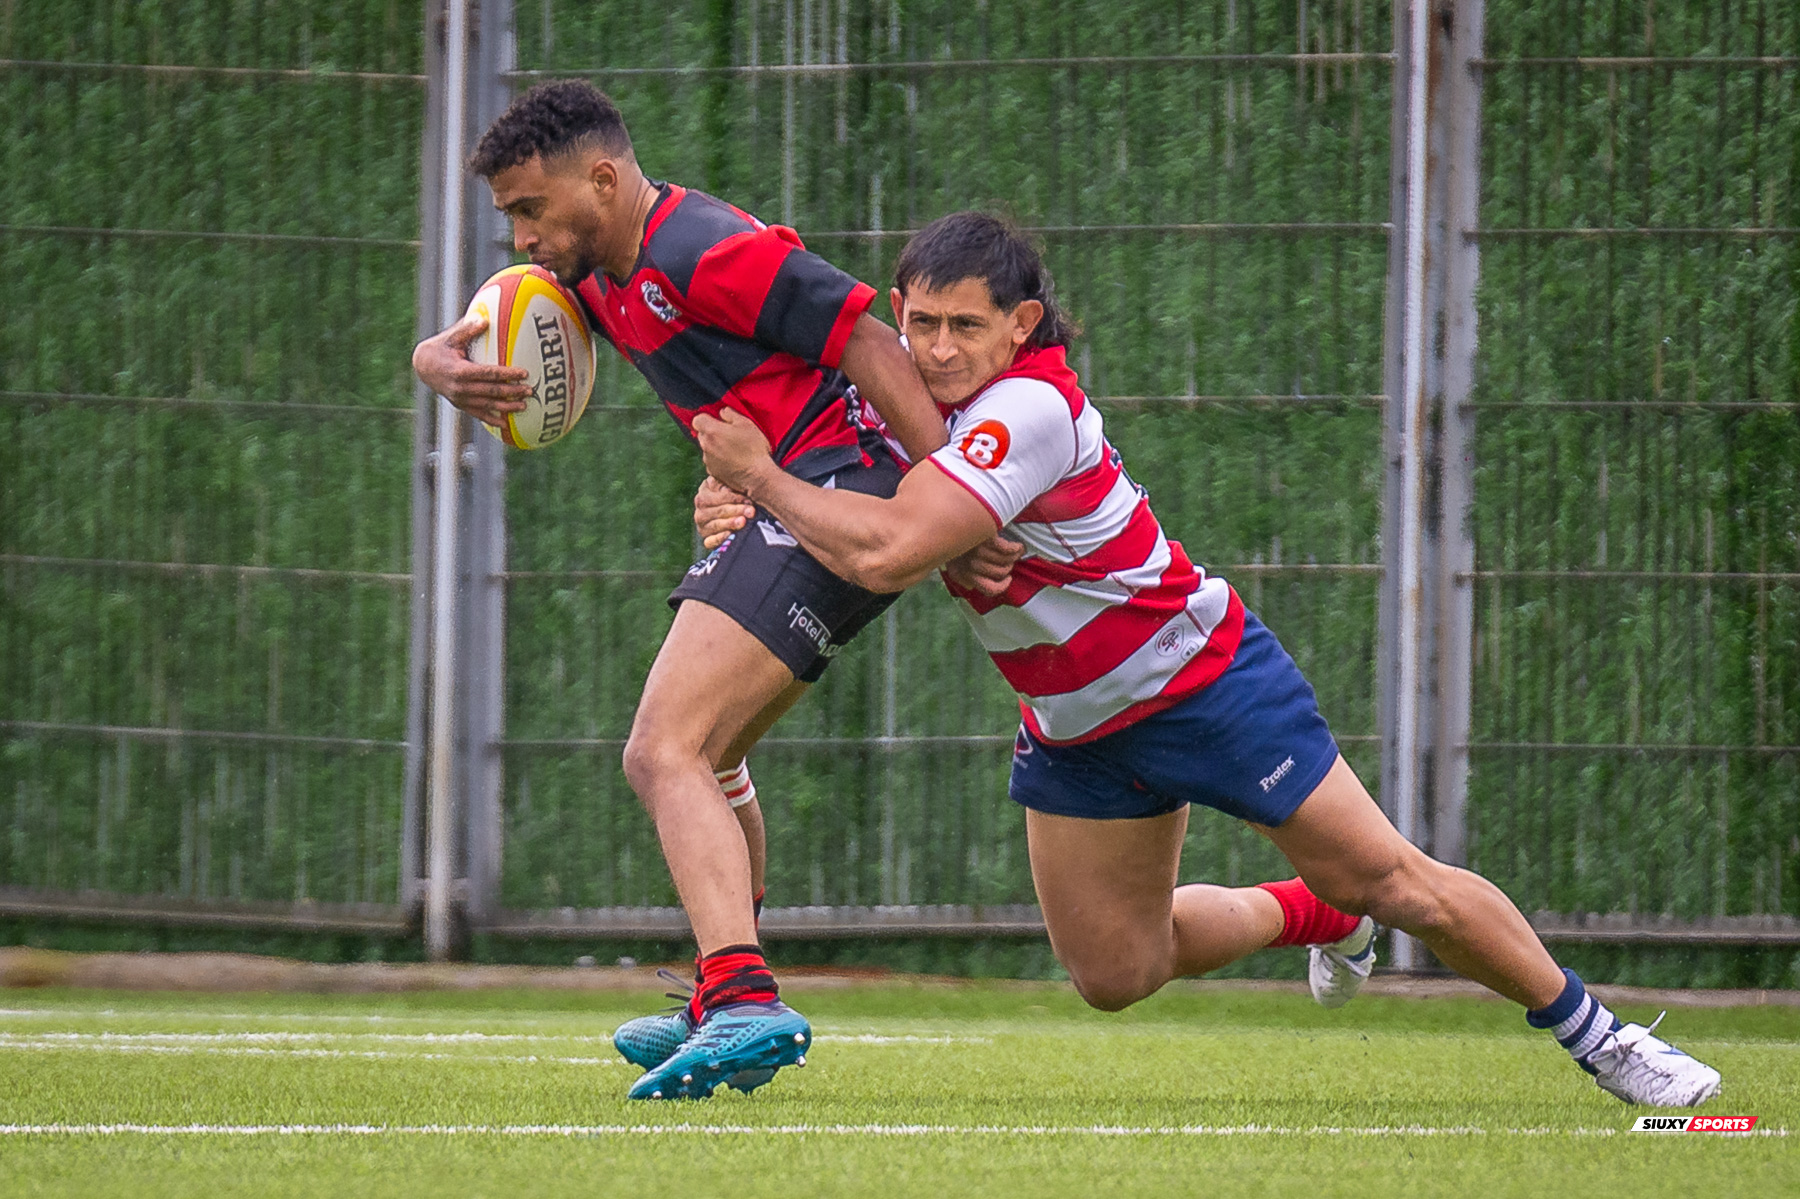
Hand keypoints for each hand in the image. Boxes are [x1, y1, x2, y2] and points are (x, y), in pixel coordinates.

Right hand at [411, 313, 530, 428]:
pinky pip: (478, 414)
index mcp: (460, 371)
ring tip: (523, 406)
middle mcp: (461, 388)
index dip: (508, 374)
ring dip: (506, 406)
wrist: (422, 366)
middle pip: (492, 391)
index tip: (524, 373)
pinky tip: (505, 423)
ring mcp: (460, 399)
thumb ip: (468, 329)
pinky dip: (491, 420)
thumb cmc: (440, 348)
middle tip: (529, 391)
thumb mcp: (452, 337)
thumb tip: (485, 320)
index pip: (489, 373)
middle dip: (512, 391)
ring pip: (488, 405)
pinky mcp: (460, 405)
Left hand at [692, 409, 775, 495]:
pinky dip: (719, 460)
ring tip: (734, 450)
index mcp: (712, 431)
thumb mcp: (747, 424)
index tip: (717, 421)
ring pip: (707, 448)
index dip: (706, 419)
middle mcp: (706, 445)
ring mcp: (708, 460)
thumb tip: (722, 412)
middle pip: (702, 434)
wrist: (757, 477)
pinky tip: (733, 461)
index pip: (697, 420)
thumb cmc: (754, 449)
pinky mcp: (712, 472)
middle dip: (712, 433)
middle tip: (729, 435)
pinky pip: (712, 461)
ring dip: (716, 447)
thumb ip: (731, 414)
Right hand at [694, 475, 753, 549]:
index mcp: (705, 492)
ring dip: (730, 523)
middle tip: (751, 512)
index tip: (748, 500)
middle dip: (736, 510)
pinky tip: (730, 534)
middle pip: (719, 510)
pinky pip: (710, 541)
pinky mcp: (707, 539)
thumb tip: (727, 489)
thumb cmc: (737, 496)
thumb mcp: (732, 486)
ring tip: (743, 522)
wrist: (735, 514)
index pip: (719, 495)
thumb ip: (727, 483)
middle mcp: (701, 509)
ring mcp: (702, 526)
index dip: (734, 498)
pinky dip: (719, 538)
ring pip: (715, 525)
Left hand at [943, 533, 1023, 597]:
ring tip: (1015, 551)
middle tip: (1010, 560)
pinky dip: (1015, 549)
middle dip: (1009, 567)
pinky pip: (1007, 550)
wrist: (951, 513)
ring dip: (1014, 557)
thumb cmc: (955, 537)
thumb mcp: (954, 560)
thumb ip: (962, 575)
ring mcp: (975, 550)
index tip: (1007, 578)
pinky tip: (1017, 546)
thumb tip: (971, 586)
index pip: (988, 589)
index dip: (1002, 586)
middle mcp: (966, 563)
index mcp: (958, 573)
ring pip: (1005, 562)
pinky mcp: (985, 537)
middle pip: (999, 574)